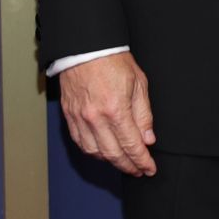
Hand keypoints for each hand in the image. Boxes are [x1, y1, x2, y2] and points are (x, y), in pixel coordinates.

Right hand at [58, 52, 156, 175]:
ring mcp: (80, 118)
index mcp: (116, 109)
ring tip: (123, 162)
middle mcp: (96, 118)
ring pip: (95, 153)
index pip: (131, 145)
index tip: (149, 168)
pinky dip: (93, 152)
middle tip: (138, 170)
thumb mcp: (139, 83)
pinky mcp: (69, 116)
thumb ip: (144, 114)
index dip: (142, 161)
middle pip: (113, 154)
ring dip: (111, 161)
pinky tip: (103, 152)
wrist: (86, 48)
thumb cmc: (113, 61)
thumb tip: (148, 139)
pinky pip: (81, 143)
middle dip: (128, 166)